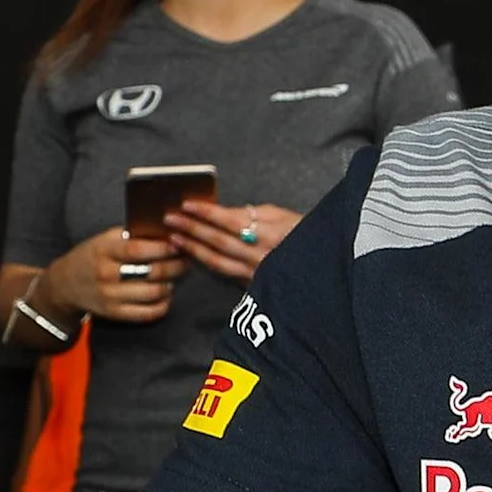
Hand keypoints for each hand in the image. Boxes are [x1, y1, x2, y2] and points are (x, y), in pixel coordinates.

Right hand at [37, 224, 180, 322]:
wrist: (64, 285)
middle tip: (186, 260)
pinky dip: (163, 305)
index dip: (163, 248)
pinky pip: (147, 313)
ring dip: (171, 284)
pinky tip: (166, 296)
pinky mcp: (114, 314)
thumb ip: (130, 235)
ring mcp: (110, 296)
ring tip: (175, 276)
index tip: (178, 243)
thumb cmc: (91, 256)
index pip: (137, 249)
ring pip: (153, 293)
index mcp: (104, 250)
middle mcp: (106, 274)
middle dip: (175, 266)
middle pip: (151, 272)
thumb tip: (165, 231)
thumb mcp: (104, 239)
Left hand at [166, 199, 298, 282]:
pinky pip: (224, 273)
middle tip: (170, 219)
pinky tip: (192, 255)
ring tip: (175, 237)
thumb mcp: (284, 216)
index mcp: (271, 234)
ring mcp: (256, 275)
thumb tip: (224, 213)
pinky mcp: (252, 287)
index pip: (230, 221)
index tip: (187, 205)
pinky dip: (206, 263)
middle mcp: (262, 256)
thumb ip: (254, 213)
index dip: (207, 213)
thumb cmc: (304, 236)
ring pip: (217, 262)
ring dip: (193, 248)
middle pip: (219, 241)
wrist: (321, 268)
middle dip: (192, 228)